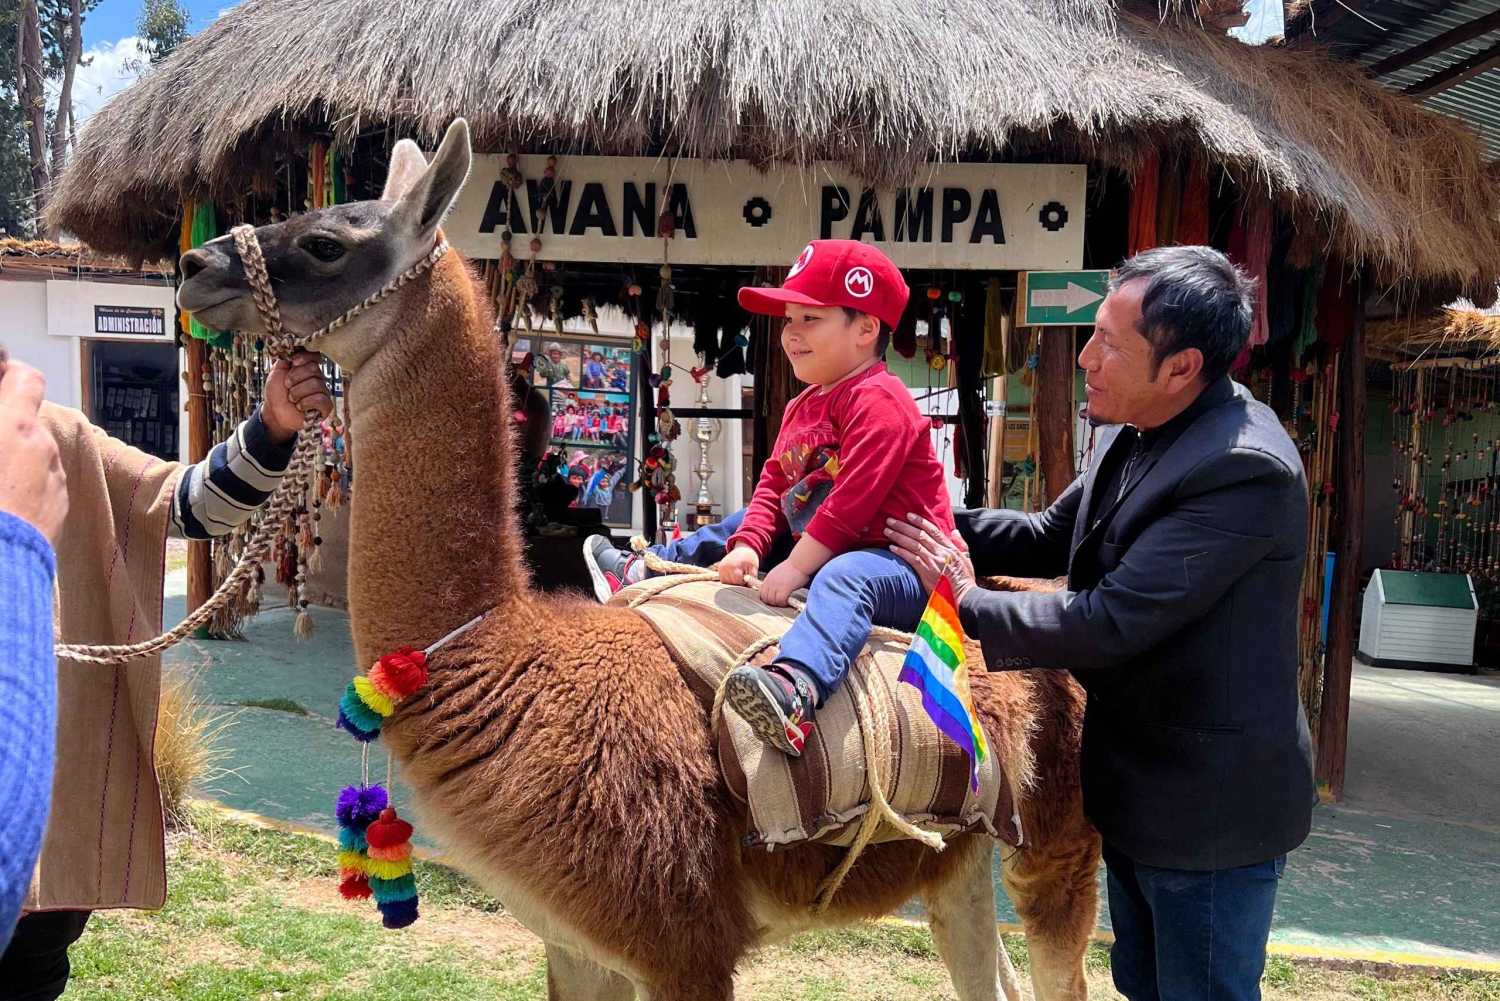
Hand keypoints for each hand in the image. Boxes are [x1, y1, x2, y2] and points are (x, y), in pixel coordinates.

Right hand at [0, 359, 67, 543]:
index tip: (1, 376)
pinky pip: (40, 485)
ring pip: (33, 456)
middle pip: (26, 423)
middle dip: (5, 429)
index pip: (26, 379)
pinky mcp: (59, 506)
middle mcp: (43, 445)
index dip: (12, 374)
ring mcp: (54, 477)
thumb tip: (2, 418)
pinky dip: (24, 487)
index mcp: (16, 423)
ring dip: (14, 460)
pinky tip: (2, 504)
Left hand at [262, 351, 332, 442]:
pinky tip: (300, 406)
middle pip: (313, 369)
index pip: (314, 356)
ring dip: (297, 392)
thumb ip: (284, 359)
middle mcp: (316, 378)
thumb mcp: (276, 372)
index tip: (294, 362)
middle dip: (295, 378)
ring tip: (292, 398)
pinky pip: (319, 399)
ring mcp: (322, 392)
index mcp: (306, 368)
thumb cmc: (276, 393)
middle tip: (287, 386)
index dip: (305, 357)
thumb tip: (290, 346)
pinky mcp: (325, 406)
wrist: (275, 413)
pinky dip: (305, 402)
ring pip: (315, 384)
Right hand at [717, 545, 760, 586]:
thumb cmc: (749, 558)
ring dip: (731, 582)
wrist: (743, 548)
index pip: (737, 581)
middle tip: (743, 579)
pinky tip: (733, 576)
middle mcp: (725, 567)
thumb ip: (752, 577)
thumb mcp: (754, 567)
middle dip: (737, 583)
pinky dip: (727, 580)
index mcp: (734, 566)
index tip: (746, 581)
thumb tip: (749, 587)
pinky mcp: (719, 568)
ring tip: (738, 578)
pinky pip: (722, 579)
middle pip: (730, 583)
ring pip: (725, 582)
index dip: (742, 583)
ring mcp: (721, 568)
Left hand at [758, 562, 809, 606]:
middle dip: (772, 602)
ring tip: (784, 601)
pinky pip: (780, 601)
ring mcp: (776, 586)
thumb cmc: (791, 568)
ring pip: (772, 601)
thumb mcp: (777, 573)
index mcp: (768, 579)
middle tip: (780, 601)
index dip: (766, 598)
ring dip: (778, 603)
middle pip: (765, 599)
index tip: (773, 599)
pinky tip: (787, 600)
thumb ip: (773, 582)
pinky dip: (783, 603)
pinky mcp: (784, 588)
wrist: (799, 563)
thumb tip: (773, 591)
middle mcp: (770, 583)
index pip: (760, 593)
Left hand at [885, 514, 977, 605]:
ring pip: (914, 545)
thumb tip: (954, 531)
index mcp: (950, 549)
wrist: (965, 598)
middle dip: (904, 526)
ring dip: (899, 537)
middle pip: (920, 535)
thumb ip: (961, 544)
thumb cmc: (965, 581)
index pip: (933, 530)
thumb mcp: (967, 559)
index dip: (920, 521)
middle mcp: (941, 553)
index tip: (908, 515)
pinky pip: (912, 559)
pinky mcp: (927, 573)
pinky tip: (892, 548)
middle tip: (891, 520)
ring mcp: (934, 562)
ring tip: (887, 531)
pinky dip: (901, 552)